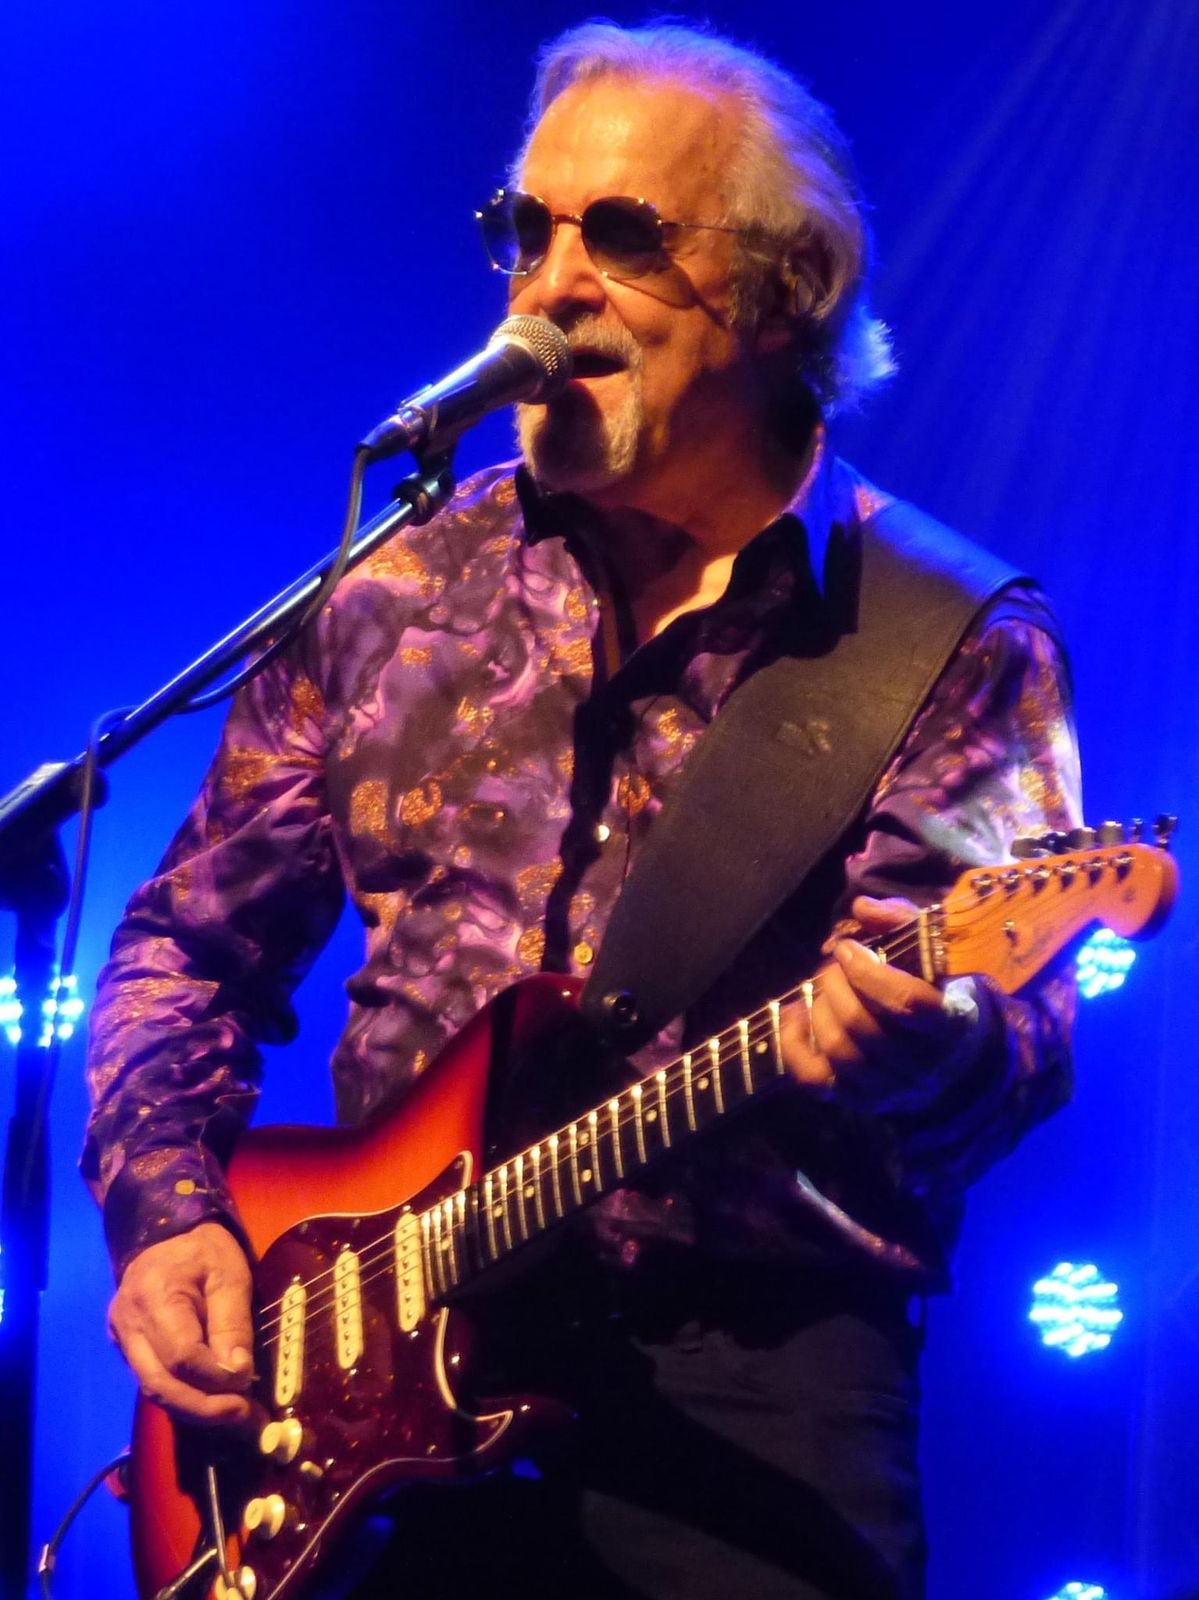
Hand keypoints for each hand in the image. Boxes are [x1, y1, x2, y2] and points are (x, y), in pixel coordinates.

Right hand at [108, 1221, 255, 1427]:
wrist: (168, 1238)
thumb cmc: (205, 1252)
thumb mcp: (230, 1276)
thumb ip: (233, 1324)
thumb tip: (239, 1374)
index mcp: (153, 1295)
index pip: (181, 1356)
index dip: (215, 1378)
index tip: (248, 1385)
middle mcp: (127, 1323)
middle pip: (160, 1384)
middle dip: (205, 1408)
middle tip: (246, 1418)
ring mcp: (122, 1339)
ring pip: (154, 1390)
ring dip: (196, 1410)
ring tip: (236, 1418)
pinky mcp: (127, 1350)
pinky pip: (154, 1382)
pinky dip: (184, 1398)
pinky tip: (213, 1404)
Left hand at [780, 895, 966, 1106]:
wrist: (952, 1059)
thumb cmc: (937, 992)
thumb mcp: (931, 952)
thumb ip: (901, 921)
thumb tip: (861, 907)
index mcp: (946, 1023)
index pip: (905, 1003)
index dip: (867, 972)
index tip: (848, 948)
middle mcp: (919, 1063)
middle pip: (861, 1025)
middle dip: (835, 984)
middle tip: (833, 964)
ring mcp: (886, 1087)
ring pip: (838, 1050)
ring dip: (819, 1008)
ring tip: (823, 987)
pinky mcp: (857, 1098)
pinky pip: (813, 1077)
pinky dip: (793, 1044)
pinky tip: (795, 1012)